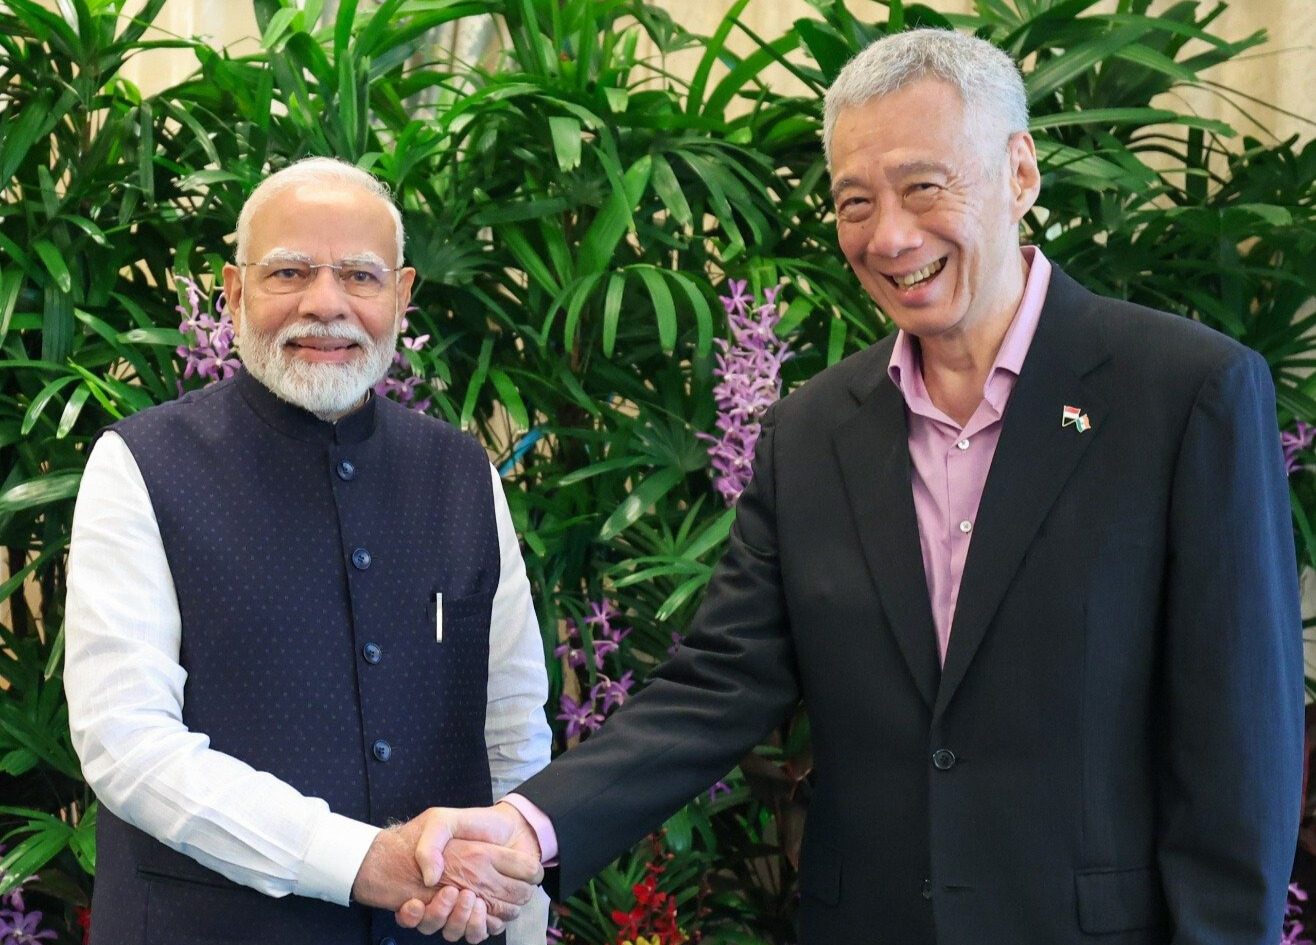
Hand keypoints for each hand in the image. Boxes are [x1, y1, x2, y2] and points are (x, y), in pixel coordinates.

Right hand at [395, 803, 542, 938]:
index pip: (411, 912)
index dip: (410, 914)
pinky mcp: (492, 913)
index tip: (415, 902)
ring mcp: (469, 907)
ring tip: (469, 897)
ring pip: (455, 931)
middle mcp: (448, 898)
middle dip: (437, 914)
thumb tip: (429, 879)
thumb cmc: (476, 824)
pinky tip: (483, 907)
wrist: (513, 827)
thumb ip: (429, 845)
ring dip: (460, 920)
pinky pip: (480, 932)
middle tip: (451, 892)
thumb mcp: (442, 822)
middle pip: (432, 924)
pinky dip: (481, 925)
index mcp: (432, 880)